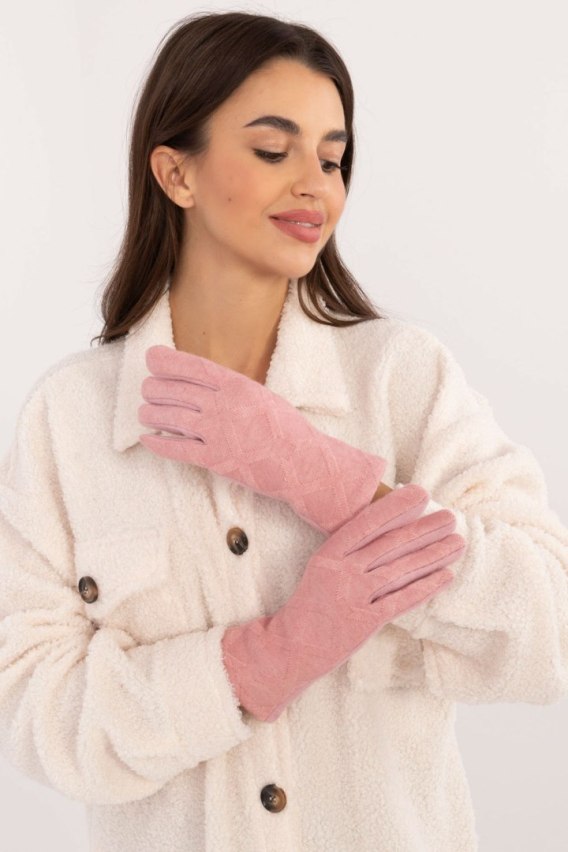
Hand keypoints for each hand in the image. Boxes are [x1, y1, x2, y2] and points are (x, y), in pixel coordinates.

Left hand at [137, 345, 385, 533]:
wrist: (304, 464)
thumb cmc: (287, 431)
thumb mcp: (261, 398)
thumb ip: (233, 390)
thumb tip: (204, 386)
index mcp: (238, 385)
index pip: (194, 367)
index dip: (168, 361)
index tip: (151, 358)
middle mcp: (225, 406)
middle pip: (177, 391)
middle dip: (155, 388)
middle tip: (146, 389)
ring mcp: (219, 433)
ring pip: (172, 418)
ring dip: (152, 414)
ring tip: (144, 412)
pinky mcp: (216, 460)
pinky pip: (178, 450)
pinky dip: (159, 444)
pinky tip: (147, 440)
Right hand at [221, 483, 465, 721]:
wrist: (290, 647)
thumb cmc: (308, 606)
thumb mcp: (321, 569)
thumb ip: (349, 553)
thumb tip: (387, 534)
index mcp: (329, 554)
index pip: (367, 523)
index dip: (396, 507)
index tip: (420, 494)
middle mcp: (342, 571)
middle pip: (390, 544)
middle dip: (425, 529)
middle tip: (450, 517)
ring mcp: (354, 597)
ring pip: (401, 570)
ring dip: (433, 555)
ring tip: (457, 543)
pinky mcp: (365, 622)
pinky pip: (401, 600)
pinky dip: (426, 587)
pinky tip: (445, 576)